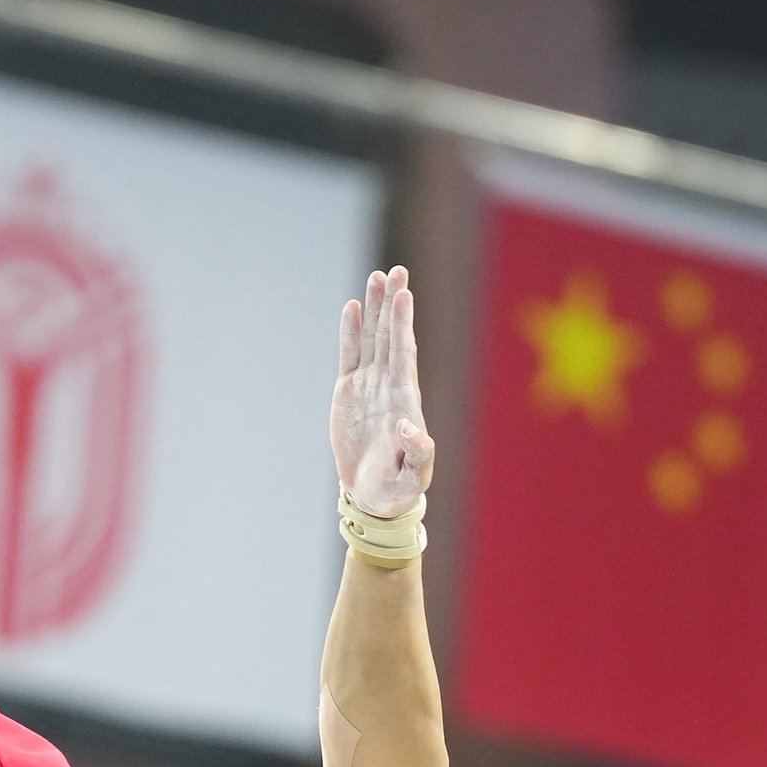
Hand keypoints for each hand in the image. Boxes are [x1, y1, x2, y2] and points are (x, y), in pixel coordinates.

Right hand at [332, 265, 435, 518]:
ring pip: (371, 339)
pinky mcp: (348, 392)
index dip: (402, 324)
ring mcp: (368, 385)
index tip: (404, 295)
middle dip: (392, 304)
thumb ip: (417, 454)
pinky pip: (350, 355)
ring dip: (373, 309)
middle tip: (395, 271)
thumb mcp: (413, 477)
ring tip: (376, 277)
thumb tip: (409, 428)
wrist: (375, 494)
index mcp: (405, 400)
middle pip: (390, 336)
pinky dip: (350, 332)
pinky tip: (351, 308)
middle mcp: (388, 385)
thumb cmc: (399, 488)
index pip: (404, 353)